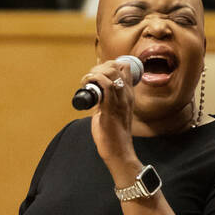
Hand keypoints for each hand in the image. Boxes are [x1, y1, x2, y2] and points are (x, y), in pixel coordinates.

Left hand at [81, 61, 140, 175]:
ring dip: (97, 71)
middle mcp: (127, 95)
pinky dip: (95, 79)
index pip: (126, 68)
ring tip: (88, 79)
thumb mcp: (110, 112)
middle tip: (90, 76)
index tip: (97, 72)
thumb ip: (105, 102)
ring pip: (112, 72)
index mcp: (128, 95)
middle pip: (118, 66)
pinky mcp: (111, 109)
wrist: (118, 151)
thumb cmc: (113, 134)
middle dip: (101, 66)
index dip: (110, 64)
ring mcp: (120, 101)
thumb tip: (95, 95)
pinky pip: (107, 86)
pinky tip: (86, 83)